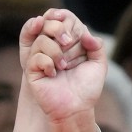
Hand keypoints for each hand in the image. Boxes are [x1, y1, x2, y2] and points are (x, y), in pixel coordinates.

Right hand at [20, 8, 105, 125]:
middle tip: (69, 41)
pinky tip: (53, 75)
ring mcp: (41, 60)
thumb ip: (97, 46)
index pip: (63, 23)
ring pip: (41, 40)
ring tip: (64, 66)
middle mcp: (53, 49)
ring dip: (55, 51)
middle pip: (48, 25)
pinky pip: (35, 58)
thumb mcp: (98, 64)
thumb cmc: (87, 89)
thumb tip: (86, 33)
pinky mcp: (33, 72)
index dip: (69, 24)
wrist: (77, 109)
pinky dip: (47, 63)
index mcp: (67, 45)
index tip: (78, 38)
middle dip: (60, 31)